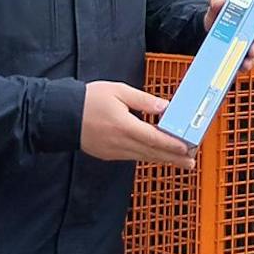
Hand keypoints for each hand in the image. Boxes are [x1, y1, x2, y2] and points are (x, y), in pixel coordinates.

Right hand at [79, 81, 196, 166]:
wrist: (62, 116)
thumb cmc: (90, 100)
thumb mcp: (119, 92)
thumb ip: (143, 100)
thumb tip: (164, 107)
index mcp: (124, 126)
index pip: (154, 138)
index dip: (172, 145)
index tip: (187, 148)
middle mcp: (121, 143)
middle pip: (152, 152)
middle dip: (173, 157)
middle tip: (191, 161)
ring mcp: (114, 151)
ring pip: (143, 157)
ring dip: (163, 159)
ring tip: (180, 162)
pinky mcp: (109, 154)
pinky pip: (133, 157)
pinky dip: (148, 157)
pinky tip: (157, 156)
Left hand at [204, 0, 253, 64]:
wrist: (211, 32)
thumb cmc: (220, 17)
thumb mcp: (217, 9)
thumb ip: (218, 4)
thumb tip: (219, 2)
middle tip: (252, 50)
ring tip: (245, 62)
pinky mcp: (250, 55)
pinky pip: (252, 61)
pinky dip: (246, 64)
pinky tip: (239, 67)